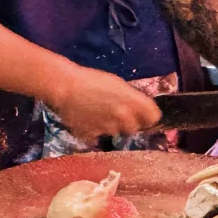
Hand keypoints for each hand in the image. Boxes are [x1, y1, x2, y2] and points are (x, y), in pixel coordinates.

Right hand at [45, 65, 162, 140]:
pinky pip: (98, 137)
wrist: (64, 87)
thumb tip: (140, 108)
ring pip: (116, 132)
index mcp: (132, 101)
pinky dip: (94, 132)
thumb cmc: (91, 79)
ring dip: (111, 126)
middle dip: (129, 123)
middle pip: (135, 128)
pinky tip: (86, 120)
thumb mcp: (117, 84)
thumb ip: (132, 98)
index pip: (153, 117)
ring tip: (97, 113)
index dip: (148, 116)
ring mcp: (108, 129)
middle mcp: (123, 117)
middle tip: (116, 113)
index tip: (143, 115)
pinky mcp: (93, 136)